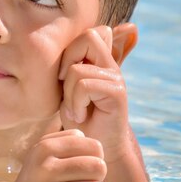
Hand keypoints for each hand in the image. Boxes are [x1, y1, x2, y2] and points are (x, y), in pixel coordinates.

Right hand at [0, 129, 105, 181]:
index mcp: (45, 148)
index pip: (94, 147)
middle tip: (85, 181)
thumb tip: (96, 147)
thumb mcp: (44, 148)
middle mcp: (45, 169)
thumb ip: (70, 138)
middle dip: (97, 176)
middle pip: (98, 167)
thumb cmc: (38, 174)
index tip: (85, 163)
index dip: (96, 156)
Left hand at [58, 25, 134, 162]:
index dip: (70, 50)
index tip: (63, 76)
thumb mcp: (70, 88)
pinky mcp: (118, 92)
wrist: (94, 149)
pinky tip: (80, 116)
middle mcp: (111, 66)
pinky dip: (75, 103)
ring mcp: (116, 78)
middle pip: (88, 37)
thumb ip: (73, 65)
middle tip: (66, 88)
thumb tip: (90, 41)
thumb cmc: (80, 119)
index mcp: (100, 61)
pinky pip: (83, 85)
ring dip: (68, 94)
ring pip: (77, 69)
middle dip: (67, 62)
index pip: (91, 32)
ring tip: (75, 110)